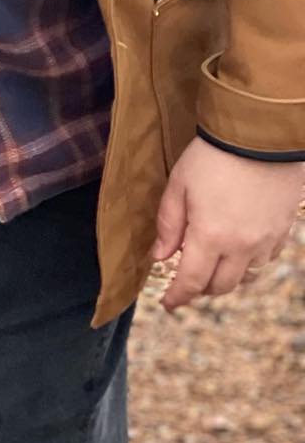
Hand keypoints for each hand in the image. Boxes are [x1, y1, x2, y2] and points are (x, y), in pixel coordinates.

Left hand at [152, 137, 302, 310]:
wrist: (261, 137)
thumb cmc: (213, 156)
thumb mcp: (179, 185)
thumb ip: (168, 224)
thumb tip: (160, 256)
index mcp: (210, 237)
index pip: (191, 281)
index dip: (177, 296)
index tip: (167, 304)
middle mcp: (241, 247)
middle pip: (220, 286)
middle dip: (200, 289)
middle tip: (186, 283)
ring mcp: (265, 241)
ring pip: (244, 277)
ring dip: (225, 278)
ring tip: (210, 268)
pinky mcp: (282, 231)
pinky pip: (264, 260)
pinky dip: (248, 264)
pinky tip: (238, 251)